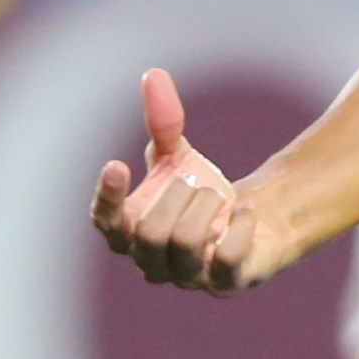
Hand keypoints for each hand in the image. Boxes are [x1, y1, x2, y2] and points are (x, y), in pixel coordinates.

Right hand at [89, 68, 280, 292]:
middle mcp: (151, 261)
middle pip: (148, 234)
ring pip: (182, 245)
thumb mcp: (178, 155)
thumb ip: (162, 122)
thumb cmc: (199, 190)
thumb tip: (154, 75)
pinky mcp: (224, 283)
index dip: (107, 199)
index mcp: (129, 230)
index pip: (106, 223)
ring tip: (218, 195)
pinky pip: (225, 261)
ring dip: (204, 209)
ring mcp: (187, 277)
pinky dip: (237, 229)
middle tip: (194, 180)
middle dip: (175, 197)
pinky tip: (243, 211)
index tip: (117, 164)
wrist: (252, 218)